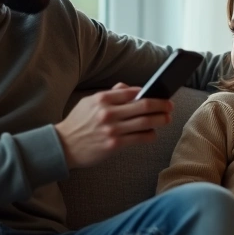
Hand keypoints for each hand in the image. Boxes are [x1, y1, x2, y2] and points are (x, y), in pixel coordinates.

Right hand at [54, 83, 173, 168]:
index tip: (158, 93)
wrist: (63, 145)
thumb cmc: (78, 122)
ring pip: (144, 122)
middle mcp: (108, 112)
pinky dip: (149, 134)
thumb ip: (111, 94)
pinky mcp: (114, 144)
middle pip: (143, 105)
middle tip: (170, 105)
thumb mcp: (90, 102)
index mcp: (102, 99)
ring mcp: (112, 129)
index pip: (132, 91)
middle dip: (160, 104)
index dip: (148, 92)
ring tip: (167, 118)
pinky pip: (138, 138)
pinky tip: (153, 133)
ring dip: (159, 119)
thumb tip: (132, 89)